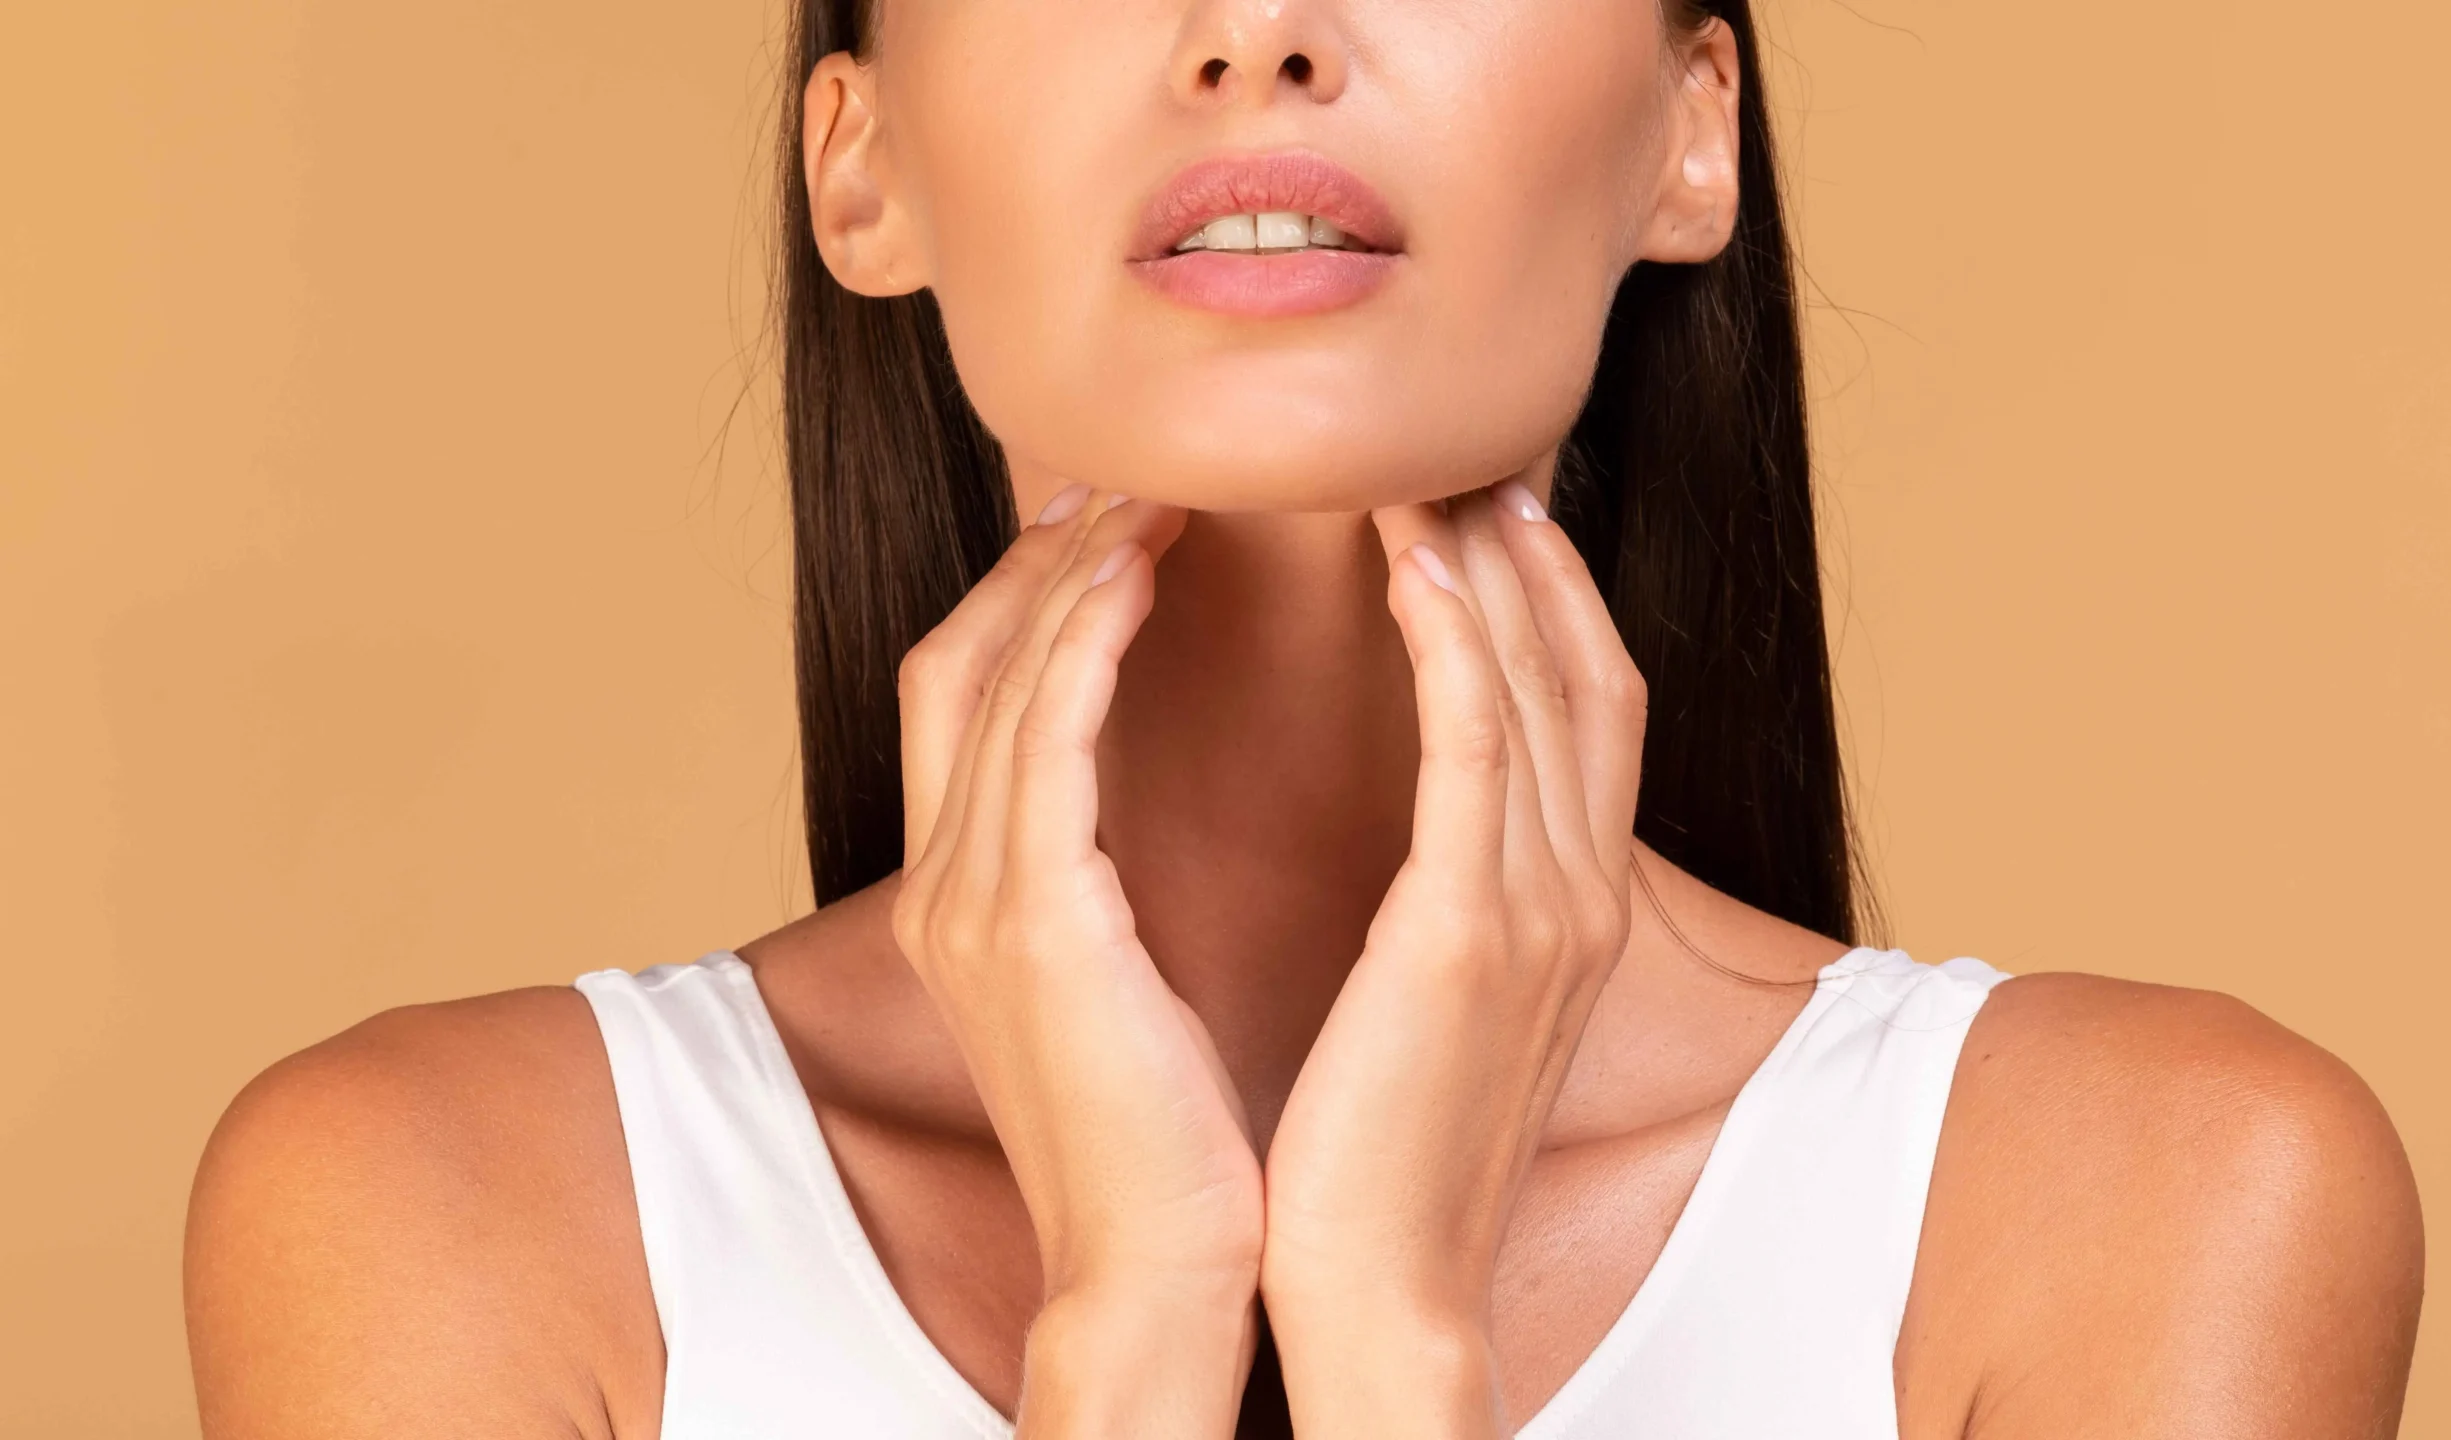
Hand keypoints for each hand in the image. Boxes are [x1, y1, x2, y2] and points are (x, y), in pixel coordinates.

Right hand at [888, 485, 1259, 1433]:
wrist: (1164, 1268)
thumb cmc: (1169, 1131)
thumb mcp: (1115, 980)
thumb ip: (1094, 878)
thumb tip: (1132, 804)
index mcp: (967, 900)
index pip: (962, 694)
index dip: (1022, 596)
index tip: (1109, 525)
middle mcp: (947, 888)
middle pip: (962, 661)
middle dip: (1042, 559)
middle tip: (1135, 479)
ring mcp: (977, 907)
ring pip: (998, 681)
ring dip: (1069, 575)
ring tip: (1151, 499)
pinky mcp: (1034, 929)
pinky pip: (1043, 746)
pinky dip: (1080, 648)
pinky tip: (1136, 580)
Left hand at [1259, 482, 1646, 1435]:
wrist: (1380, 1287)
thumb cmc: (1387, 1146)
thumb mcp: (1448, 1002)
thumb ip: (1461, 900)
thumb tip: (1430, 827)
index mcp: (1573, 908)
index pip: (1592, 705)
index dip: (1556, 592)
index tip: (1494, 503)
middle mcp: (1582, 895)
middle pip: (1584, 666)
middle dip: (1531, 548)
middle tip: (1463, 446)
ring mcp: (1540, 915)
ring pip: (1537, 685)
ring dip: (1488, 561)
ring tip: (1423, 462)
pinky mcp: (1470, 940)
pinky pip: (1476, 752)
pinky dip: (1457, 644)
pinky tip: (1414, 561)